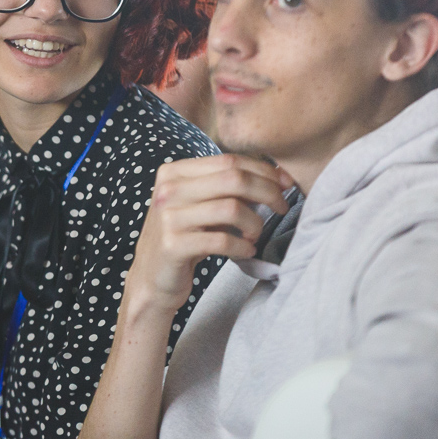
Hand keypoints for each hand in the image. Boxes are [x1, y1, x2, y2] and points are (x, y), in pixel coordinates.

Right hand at [127, 154, 292, 313]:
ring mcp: (168, 218)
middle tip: (282, 208)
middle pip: (233, 179)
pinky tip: (246, 251)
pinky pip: (222, 240)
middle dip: (267, 192)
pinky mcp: (173, 246)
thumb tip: (275, 176)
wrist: (152, 277)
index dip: (263, 170)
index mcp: (174, 172)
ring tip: (255, 235)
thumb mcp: (198, 204)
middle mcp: (168, 190)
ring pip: (232, 208)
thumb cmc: (184, 237)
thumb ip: (226, 187)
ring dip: (255, 223)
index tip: (285, 184)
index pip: (228, 161)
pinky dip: (242, 247)